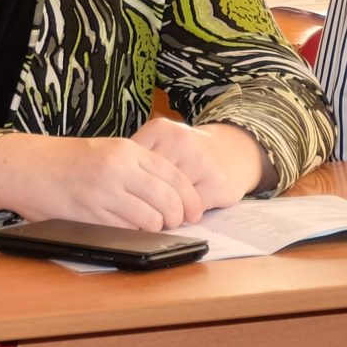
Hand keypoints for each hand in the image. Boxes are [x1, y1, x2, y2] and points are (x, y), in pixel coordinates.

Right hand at [0, 133, 204, 229]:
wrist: (28, 166)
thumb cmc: (69, 160)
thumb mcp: (109, 150)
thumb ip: (138, 166)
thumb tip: (171, 191)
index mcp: (128, 150)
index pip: (174, 175)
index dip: (190, 197)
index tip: (195, 211)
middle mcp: (119, 170)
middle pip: (167, 199)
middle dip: (177, 217)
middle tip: (177, 224)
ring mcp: (103, 193)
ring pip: (149, 219)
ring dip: (156, 228)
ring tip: (154, 228)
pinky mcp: (89, 214)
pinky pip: (124, 230)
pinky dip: (134, 234)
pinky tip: (132, 231)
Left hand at [130, 118, 267, 208]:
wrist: (234, 150)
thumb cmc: (187, 155)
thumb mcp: (160, 146)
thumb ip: (137, 163)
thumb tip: (113, 196)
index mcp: (159, 130)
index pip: (130, 167)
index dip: (126, 188)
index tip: (126, 198)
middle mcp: (180, 140)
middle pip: (148, 184)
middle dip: (144, 203)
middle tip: (143, 213)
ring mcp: (200, 160)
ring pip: (168, 199)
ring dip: (164, 213)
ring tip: (164, 216)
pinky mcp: (216, 182)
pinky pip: (189, 209)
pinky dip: (184, 216)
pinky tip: (186, 213)